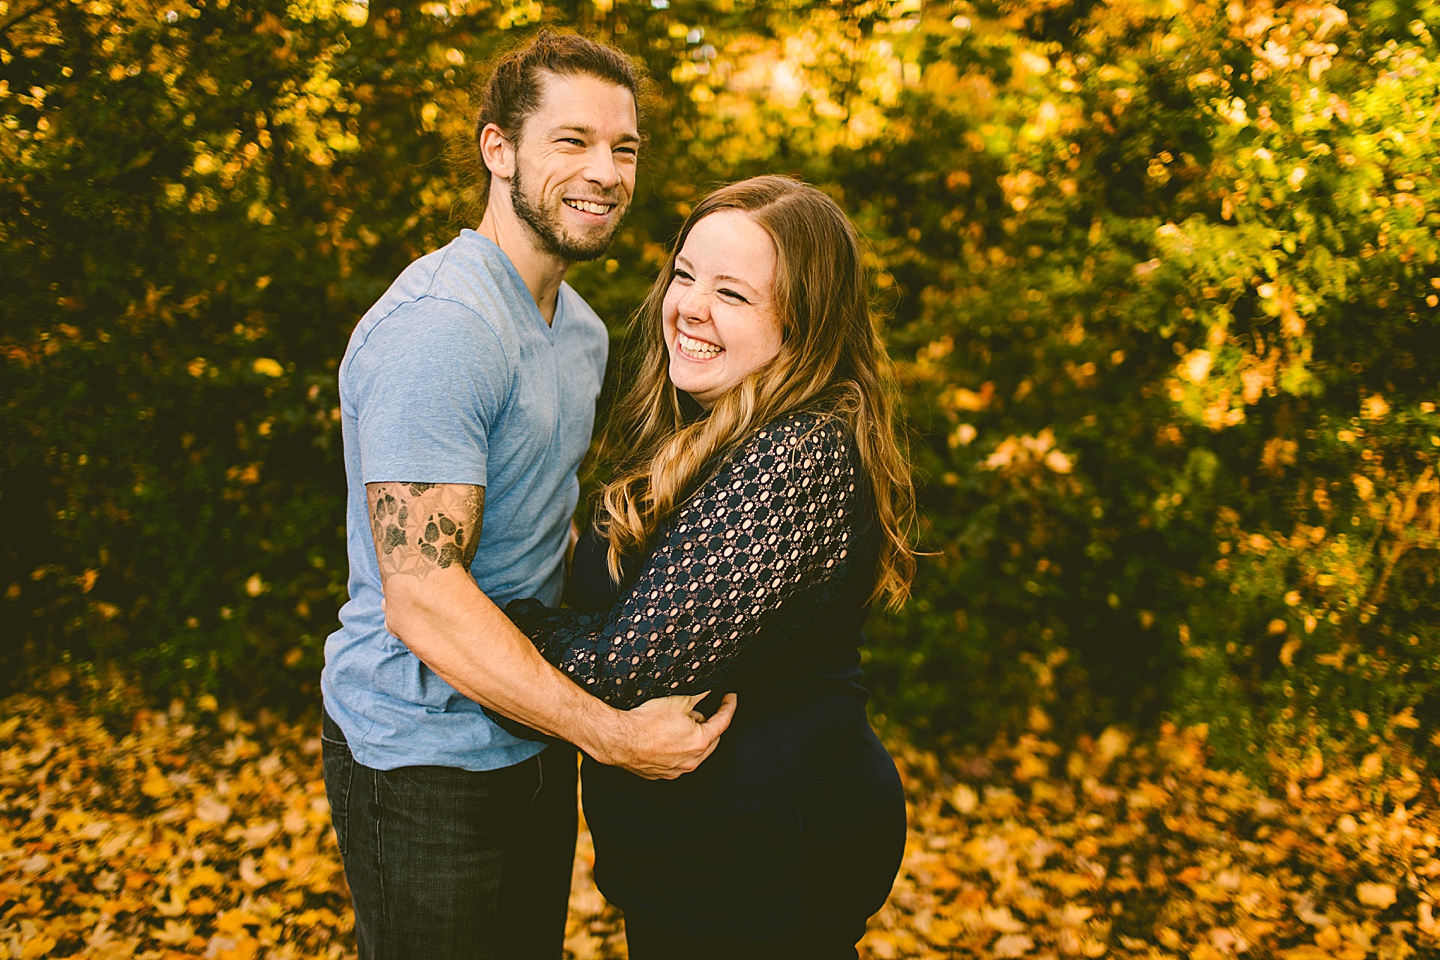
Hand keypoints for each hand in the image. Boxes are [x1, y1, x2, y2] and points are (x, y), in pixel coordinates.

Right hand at [598, 691, 736, 779]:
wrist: (619, 739)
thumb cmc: (646, 721)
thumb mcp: (677, 701)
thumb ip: (698, 694)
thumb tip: (708, 688)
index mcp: (700, 742)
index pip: (723, 721)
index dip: (728, 706)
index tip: (730, 698)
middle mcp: (691, 761)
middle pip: (711, 739)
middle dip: (708, 724)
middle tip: (696, 710)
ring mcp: (676, 770)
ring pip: (694, 752)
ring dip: (692, 738)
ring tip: (676, 723)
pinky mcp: (662, 774)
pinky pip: (678, 761)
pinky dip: (678, 750)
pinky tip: (666, 738)